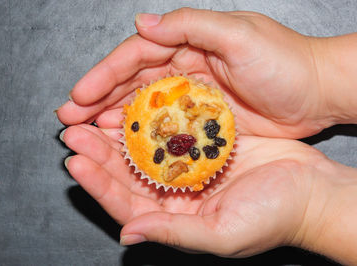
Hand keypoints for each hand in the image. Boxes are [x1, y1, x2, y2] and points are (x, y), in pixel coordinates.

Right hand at [56, 8, 336, 137]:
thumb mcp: (239, 34)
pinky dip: (141, 135)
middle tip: (69, 119)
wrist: (318, 91)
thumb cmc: (285, 61)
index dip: (104, 75)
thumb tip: (140, 24)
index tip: (79, 96)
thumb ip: (189, 26)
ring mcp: (191, 97)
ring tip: (87, 133)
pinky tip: (124, 145)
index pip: (136, 56)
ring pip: (142, 106)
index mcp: (189, 43)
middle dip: (98, 99)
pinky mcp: (201, 121)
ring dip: (113, 118)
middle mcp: (184, 68)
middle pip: (131, 83)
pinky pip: (163, 127)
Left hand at [61, 124, 339, 257]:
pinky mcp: (203, 145)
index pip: (127, 204)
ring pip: (143, 152)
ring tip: (92, 118)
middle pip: (128, 174)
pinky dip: (151, 121)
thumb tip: (129, 235)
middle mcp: (176, 193)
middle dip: (99, 155)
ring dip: (118, 135)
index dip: (99, 185)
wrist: (311, 190)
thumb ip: (173, 232)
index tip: (76, 164)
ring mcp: (189, 167)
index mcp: (176, 217)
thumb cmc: (272, 218)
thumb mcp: (221, 233)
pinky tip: (134, 108)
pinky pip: (170, 132)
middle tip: (74, 134)